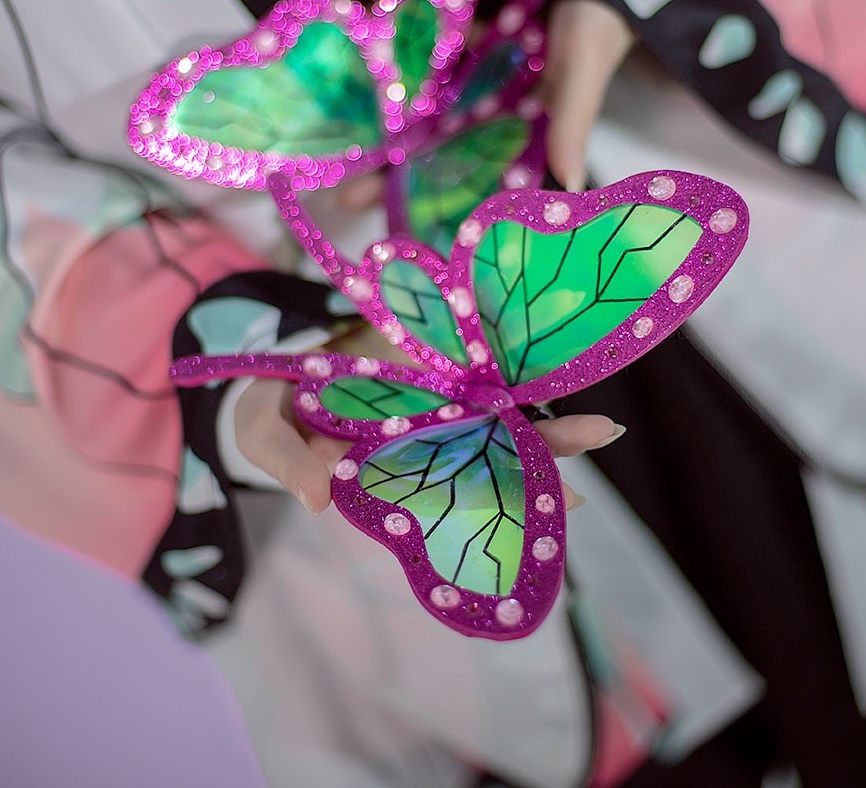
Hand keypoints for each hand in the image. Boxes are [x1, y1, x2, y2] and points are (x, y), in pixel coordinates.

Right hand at [233, 375, 623, 514]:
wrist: (268, 355)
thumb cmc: (263, 408)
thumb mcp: (262, 434)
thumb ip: (287, 463)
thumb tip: (317, 502)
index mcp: (387, 467)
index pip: (452, 493)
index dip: (500, 502)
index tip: (547, 510)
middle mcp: (420, 438)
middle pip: (490, 455)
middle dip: (542, 461)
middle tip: (594, 468)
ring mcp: (430, 397)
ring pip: (496, 411)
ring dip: (545, 418)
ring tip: (603, 428)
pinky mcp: (430, 354)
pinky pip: (477, 359)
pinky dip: (513, 360)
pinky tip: (558, 359)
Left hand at [335, 0, 633, 207]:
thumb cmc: (600, 35)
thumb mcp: (581, 78)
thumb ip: (570, 124)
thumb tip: (570, 181)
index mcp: (511, 127)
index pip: (460, 169)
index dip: (422, 193)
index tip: (381, 214)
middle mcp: (484, 103)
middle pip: (426, 137)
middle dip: (384, 159)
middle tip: (338, 187)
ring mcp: (471, 64)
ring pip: (417, 84)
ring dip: (376, 86)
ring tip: (331, 92)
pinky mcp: (467, 22)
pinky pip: (430, 18)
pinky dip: (401, 1)